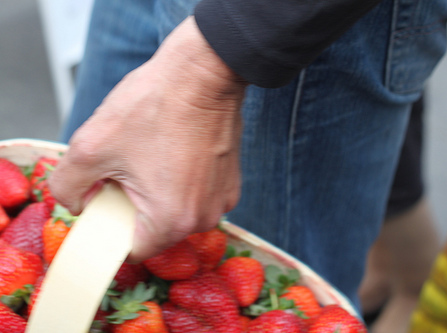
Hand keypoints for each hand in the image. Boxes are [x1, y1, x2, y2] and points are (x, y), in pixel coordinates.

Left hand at [49, 16, 246, 262]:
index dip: (111, 226)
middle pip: (156, 231)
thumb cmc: (155, 105)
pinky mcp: (231, 183)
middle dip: (135, 208)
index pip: (132, 249)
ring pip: (177, 212)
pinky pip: (196, 196)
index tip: (107, 199)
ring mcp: (222, 200)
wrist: (203, 74)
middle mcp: (204, 218)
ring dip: (159, 195)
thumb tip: (78, 203)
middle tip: (126, 171)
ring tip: (152, 157)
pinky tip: (174, 152)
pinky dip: (182, 183)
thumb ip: (67, 187)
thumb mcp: (90, 145)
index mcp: (171, 220)